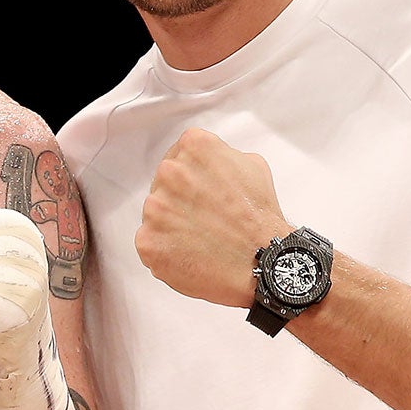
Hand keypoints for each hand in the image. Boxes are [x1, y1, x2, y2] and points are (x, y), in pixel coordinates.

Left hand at [135, 127, 289, 307]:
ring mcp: (155, 207)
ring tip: (201, 237)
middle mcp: (170, 172)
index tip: (202, 191)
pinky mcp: (147, 240)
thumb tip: (206, 161)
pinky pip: (150, 242)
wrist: (262, 262)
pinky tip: (190, 252)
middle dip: (179, 199)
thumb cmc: (260, 219)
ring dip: (171, 224)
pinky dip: (165, 249)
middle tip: (205, 218)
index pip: (178, 155)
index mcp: (194, 147)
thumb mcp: (251, 166)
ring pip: (155, 213)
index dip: (192, 177)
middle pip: (163, 183)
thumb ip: (219, 155)